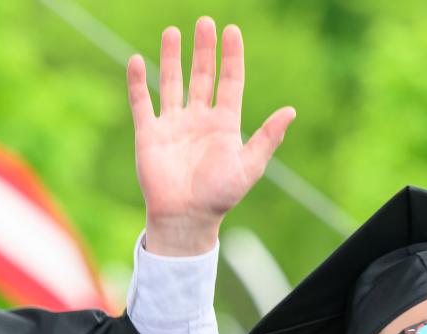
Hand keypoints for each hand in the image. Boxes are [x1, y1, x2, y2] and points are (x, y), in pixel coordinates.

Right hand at [126, 17, 294, 255]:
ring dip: (171, 57)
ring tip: (173, 31)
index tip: (232, 31)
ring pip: (171, 82)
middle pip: (202, 76)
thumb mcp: (250, 165)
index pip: (229, 83)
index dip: (231, 58)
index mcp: (224, 125)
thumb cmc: (220, 195)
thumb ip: (267, 137)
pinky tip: (136, 60)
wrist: (187, 217)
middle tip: (205, 22)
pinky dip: (137, 82)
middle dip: (204, 50)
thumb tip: (291, 111)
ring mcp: (173, 124)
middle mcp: (199, 119)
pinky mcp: (149, 133)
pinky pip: (141, 102)